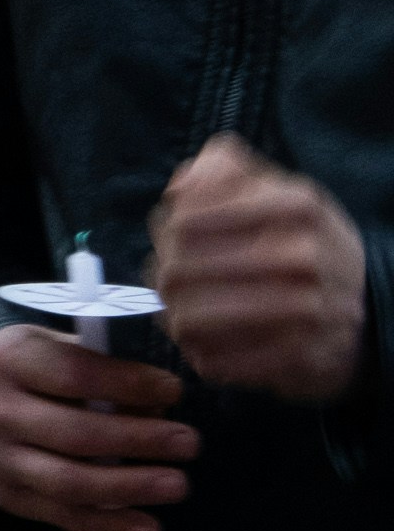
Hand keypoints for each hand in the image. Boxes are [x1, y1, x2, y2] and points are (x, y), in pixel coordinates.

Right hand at [0, 322, 194, 530]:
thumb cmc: (28, 369)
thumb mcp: (50, 346)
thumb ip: (98, 367)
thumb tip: (159, 405)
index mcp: (7, 362)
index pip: (75, 375)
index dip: (129, 385)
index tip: (174, 391)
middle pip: (75, 434)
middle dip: (139, 440)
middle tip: (189, 443)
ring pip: (69, 482)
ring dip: (129, 487)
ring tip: (177, 485)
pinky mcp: (7, 496)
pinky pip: (62, 516)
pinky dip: (109, 527)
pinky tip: (149, 528)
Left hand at [152, 134, 368, 401]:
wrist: (366, 306)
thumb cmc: (301, 241)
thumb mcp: (274, 191)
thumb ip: (223, 170)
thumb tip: (180, 186)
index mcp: (297, 204)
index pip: (185, 219)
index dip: (165, 232)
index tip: (174, 240)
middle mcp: (307, 254)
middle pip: (179, 270)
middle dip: (164, 279)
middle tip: (171, 284)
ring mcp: (308, 311)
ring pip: (191, 319)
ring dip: (176, 318)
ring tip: (184, 314)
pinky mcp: (301, 359)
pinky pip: (216, 361)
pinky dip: (201, 354)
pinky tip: (210, 344)